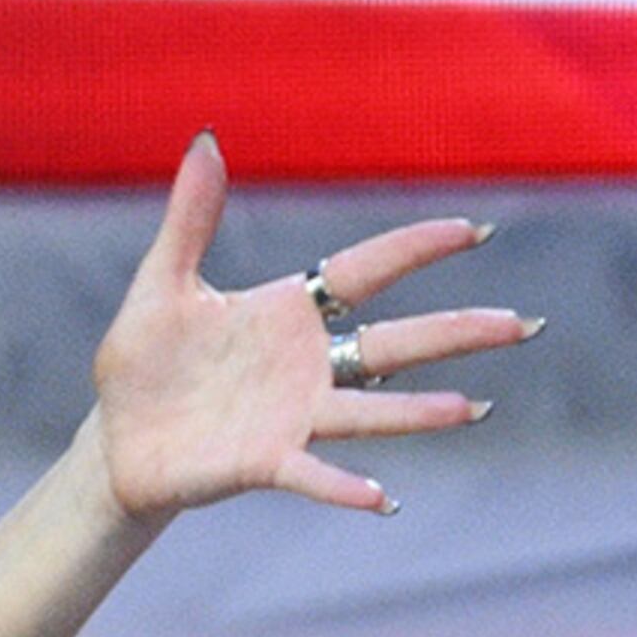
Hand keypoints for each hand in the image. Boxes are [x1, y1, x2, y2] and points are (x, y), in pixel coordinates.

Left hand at [91, 132, 530, 521]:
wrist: (113, 440)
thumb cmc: (142, 364)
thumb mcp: (161, 285)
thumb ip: (189, 220)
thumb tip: (204, 140)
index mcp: (287, 313)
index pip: (364, 271)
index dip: (414, 250)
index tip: (474, 231)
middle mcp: (305, 365)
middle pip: (393, 343)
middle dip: (457, 333)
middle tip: (524, 325)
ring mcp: (291, 417)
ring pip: (370, 411)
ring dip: (420, 411)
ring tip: (473, 408)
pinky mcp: (264, 463)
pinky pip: (312, 474)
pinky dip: (345, 486)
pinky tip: (383, 496)